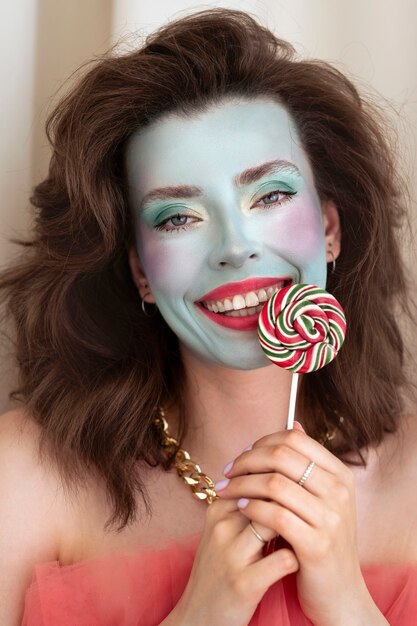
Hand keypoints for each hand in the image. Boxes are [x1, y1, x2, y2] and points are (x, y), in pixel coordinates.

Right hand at [173, 489, 298, 625]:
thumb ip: (245, 505)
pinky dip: (296, 558)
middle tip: (309, 511)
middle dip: (293, 500)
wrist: (197, 618)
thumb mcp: (223, 532)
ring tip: (306, 535)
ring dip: (296, 526)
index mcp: (218, 510)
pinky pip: (284, 560)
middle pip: (267, 495)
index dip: (283, 481)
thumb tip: (280, 478)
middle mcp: (222, 527)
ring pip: (274, 521)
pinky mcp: (244, 583)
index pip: (257, 478)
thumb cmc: (218, 570)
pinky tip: (299, 562)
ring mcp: (232, 555)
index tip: (300, 489)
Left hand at [215, 426, 383, 625]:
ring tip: (226, 490)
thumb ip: (307, 463)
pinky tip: (241, 509)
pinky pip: (274, 515)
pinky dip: (252, 508)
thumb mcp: (322, 498)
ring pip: (274, 483)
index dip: (262, 442)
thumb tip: (294, 424)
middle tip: (227, 472)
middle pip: (282, 456)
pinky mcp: (317, 544)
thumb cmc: (322, 540)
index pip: (295, 439)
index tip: (243, 455)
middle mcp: (339, 491)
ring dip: (242, 484)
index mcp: (340, 474)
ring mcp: (331, 518)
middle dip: (246, 460)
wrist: (340, 593)